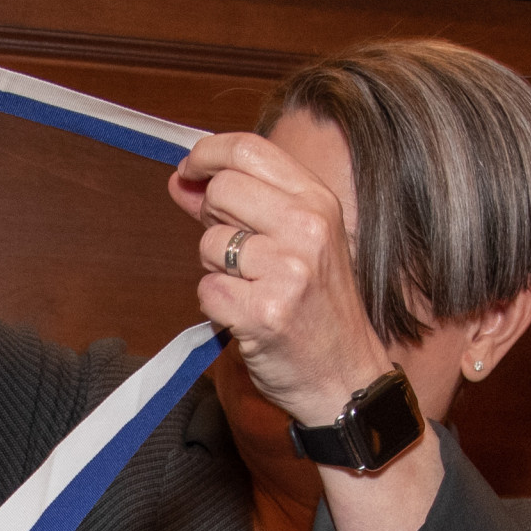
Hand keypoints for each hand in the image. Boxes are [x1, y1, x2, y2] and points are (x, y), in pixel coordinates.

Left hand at [174, 132, 391, 428]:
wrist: (347, 379)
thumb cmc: (319, 311)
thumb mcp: (297, 243)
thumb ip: (240, 206)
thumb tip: (183, 179)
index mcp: (319, 202)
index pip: (249, 150)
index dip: (207, 154)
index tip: (189, 168)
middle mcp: (308, 229)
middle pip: (222, 190)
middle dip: (213, 219)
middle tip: (237, 253)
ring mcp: (287, 271)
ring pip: (209, 243)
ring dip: (217, 269)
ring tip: (253, 290)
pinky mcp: (263, 312)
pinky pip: (207, 290)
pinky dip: (218, 306)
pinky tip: (247, 316)